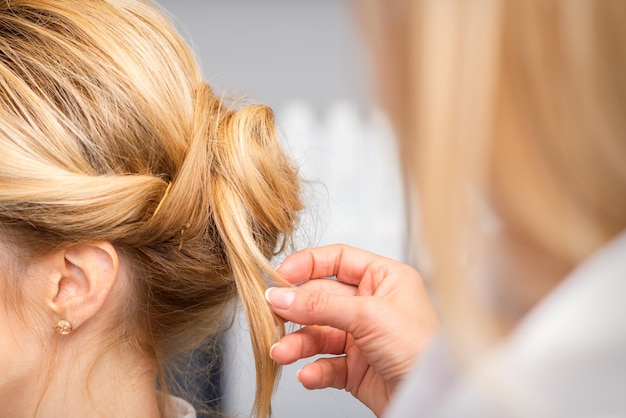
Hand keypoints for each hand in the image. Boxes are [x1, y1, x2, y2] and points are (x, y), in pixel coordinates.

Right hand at [265, 244, 438, 415]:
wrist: (434, 400)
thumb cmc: (422, 350)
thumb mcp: (369, 316)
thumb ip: (321, 304)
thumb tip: (282, 295)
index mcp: (383, 279)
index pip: (337, 260)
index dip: (307, 264)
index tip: (280, 276)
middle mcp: (371, 305)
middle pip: (321, 298)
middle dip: (296, 310)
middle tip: (271, 316)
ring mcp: (362, 337)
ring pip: (318, 333)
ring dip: (298, 343)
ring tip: (282, 352)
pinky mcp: (356, 368)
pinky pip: (325, 364)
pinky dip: (313, 369)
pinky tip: (308, 374)